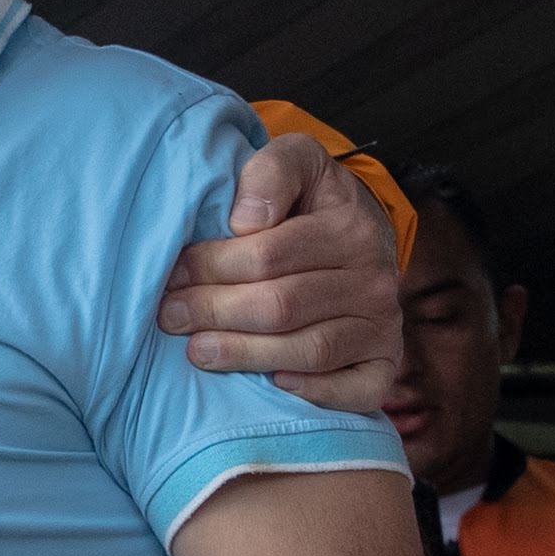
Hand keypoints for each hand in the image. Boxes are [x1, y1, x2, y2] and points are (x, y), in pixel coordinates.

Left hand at [161, 133, 400, 409]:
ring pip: (309, 351)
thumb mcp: (297, 162)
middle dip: (215, 312)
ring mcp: (382, 327)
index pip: (268, 255)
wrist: (363, 234)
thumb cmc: (313, 202)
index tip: (172, 273)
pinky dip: (317, 393)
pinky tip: (273, 386)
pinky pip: (358, 391)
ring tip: (196, 351)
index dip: (211, 266)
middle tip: (170, 315)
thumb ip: (272, 172)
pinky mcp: (384, 364)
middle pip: (282, 306)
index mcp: (350, 228)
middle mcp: (374, 280)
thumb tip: (246, 221)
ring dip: (245, 355)